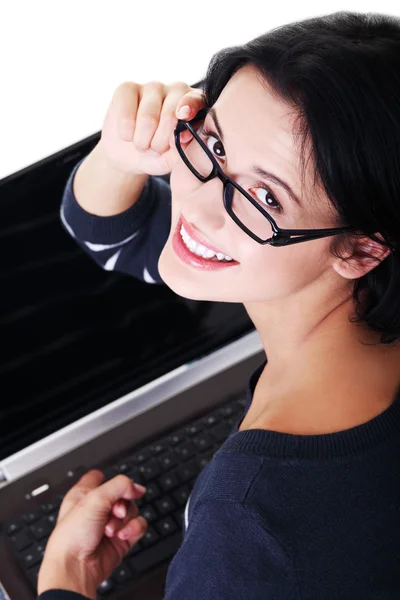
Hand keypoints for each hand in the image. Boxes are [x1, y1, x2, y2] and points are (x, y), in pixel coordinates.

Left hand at [37, 470, 147, 598]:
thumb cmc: (72, 536)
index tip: (118, 485)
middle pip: (122, 494)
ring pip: (132, 510)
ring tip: (111, 530)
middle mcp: (97, 509)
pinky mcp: (121, 539)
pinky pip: (138, 526)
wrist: (75, 568)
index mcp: (84, 495)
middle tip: (114, 511)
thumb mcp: (95, 498)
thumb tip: (137, 488)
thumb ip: (120, 485)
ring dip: (125, 519)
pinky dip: (134, 529)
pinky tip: (122, 535)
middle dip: (122, 503)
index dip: (110, 479)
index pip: (99, 478)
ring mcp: (111, 524)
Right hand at [99, 80, 206, 176]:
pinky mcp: (128, 88)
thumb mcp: (173, 159)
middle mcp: (176, 90)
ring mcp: (152, 87)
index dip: (190, 106)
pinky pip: (126, 110)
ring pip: (148, 116)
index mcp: (195, 105)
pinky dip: (126, 130)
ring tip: (142, 144)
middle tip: (155, 149)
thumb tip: (183, 137)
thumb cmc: (158, 156)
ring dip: (142, 140)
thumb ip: (182, 149)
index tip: (184, 116)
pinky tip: (128, 135)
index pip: (196, 99)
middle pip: (170, 114)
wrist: (129, 156)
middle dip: (160, 141)